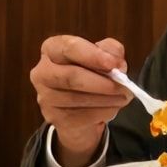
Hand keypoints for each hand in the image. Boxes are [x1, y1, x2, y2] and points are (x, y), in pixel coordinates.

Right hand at [29, 35, 131, 166]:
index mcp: (52, 49)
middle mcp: (42, 72)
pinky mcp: (54, 118)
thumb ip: (111, 51)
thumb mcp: (102, 56)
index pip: (68, 48)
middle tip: (124, 85)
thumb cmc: (90, 74)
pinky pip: (82, 116)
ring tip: (123, 96)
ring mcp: (45, 97)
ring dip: (107, 98)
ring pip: (78, 98)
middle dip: (102, 82)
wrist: (78, 108)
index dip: (92, 56)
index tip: (113, 64)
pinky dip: (104, 112)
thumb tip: (117, 63)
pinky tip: (113, 107)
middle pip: (71, 77)